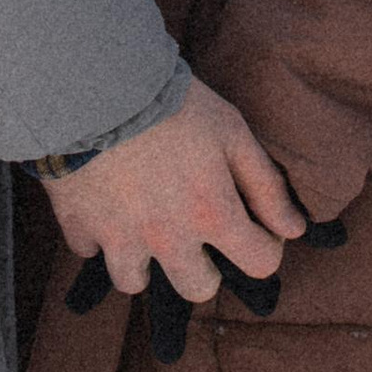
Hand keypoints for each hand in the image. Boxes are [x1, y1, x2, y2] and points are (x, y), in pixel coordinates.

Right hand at [42, 79, 303, 307]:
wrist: (97, 83)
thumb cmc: (173, 102)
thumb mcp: (232, 131)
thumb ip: (265, 185)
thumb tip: (293, 230)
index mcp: (211, 214)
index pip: (260, 264)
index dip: (264, 246)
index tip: (254, 227)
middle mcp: (168, 239)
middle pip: (197, 289)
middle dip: (203, 267)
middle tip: (194, 233)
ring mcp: (120, 238)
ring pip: (135, 283)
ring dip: (144, 261)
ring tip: (144, 225)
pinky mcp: (77, 225)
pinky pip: (89, 250)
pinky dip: (98, 234)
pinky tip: (104, 204)